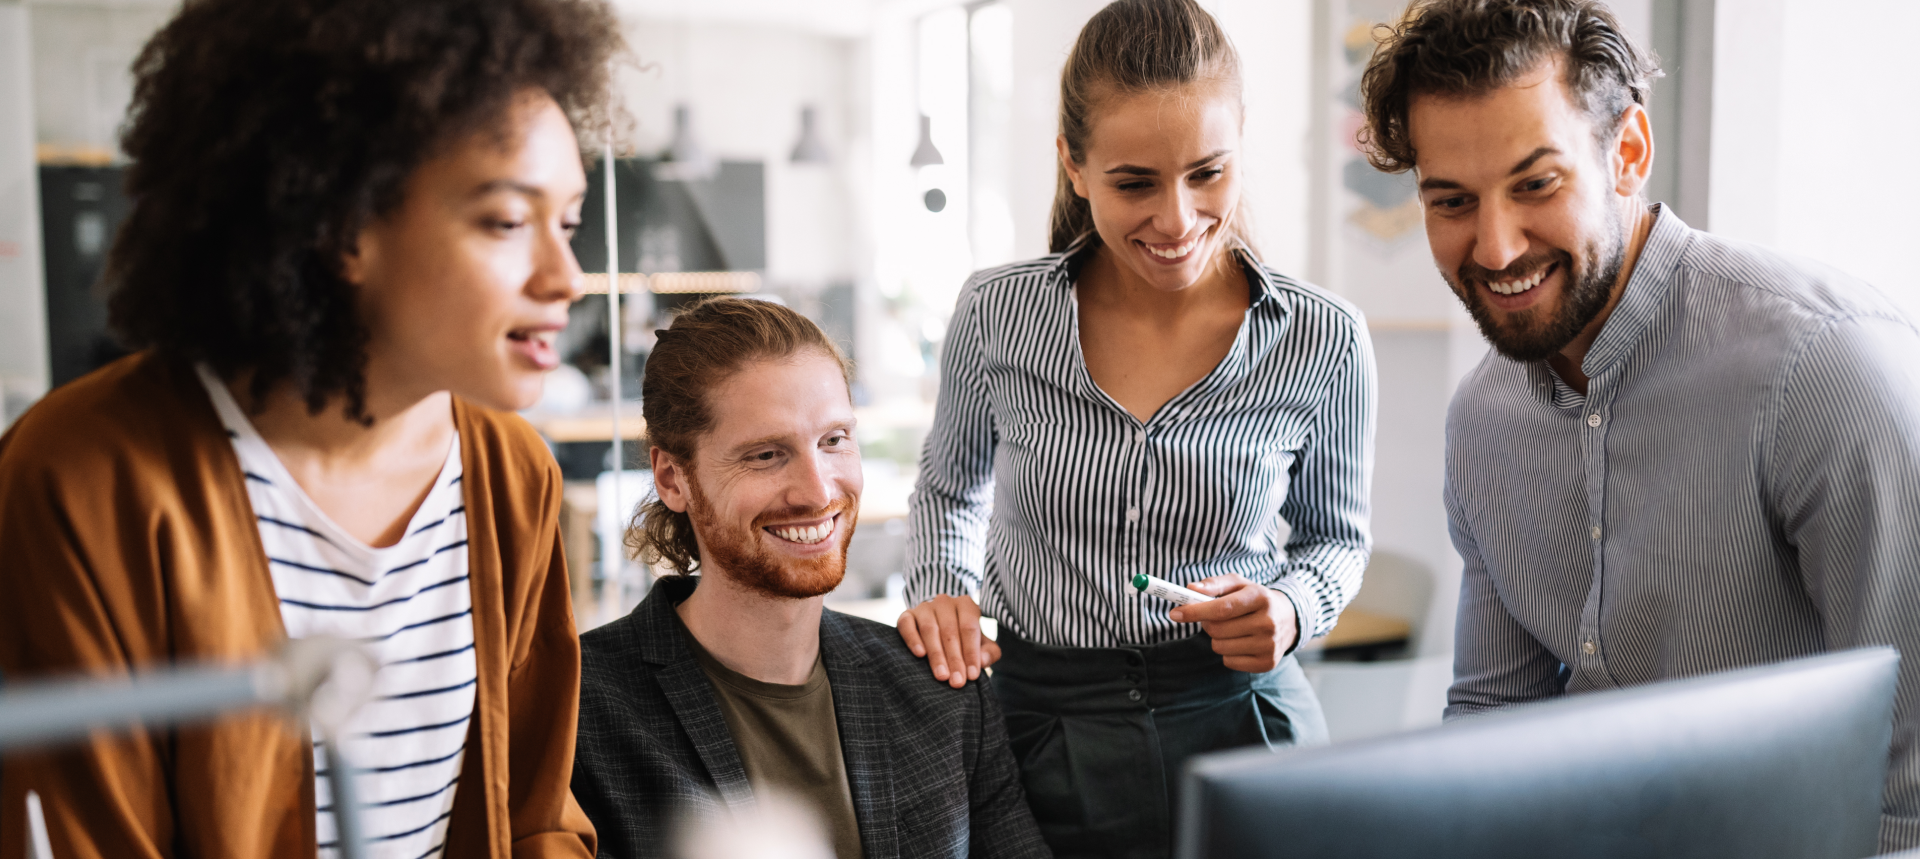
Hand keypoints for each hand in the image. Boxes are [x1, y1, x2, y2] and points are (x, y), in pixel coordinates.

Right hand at [898, 594, 1002, 687]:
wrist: (938, 628)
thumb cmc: (963, 639)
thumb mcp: (981, 644)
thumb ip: (989, 652)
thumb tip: (983, 661)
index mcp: (966, 605)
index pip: (969, 628)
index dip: (971, 652)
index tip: (972, 675)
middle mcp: (944, 602)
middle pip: (950, 631)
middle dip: (954, 659)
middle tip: (957, 681)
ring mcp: (924, 607)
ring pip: (929, 629)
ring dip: (936, 654)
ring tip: (942, 675)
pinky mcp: (906, 614)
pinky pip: (907, 625)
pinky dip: (913, 639)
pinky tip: (920, 654)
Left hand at [1168, 574, 1298, 672]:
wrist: (1288, 619)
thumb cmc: (1254, 599)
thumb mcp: (1238, 584)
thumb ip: (1214, 584)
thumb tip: (1190, 588)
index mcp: (1260, 597)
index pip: (1222, 608)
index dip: (1195, 611)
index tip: (1174, 613)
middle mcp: (1268, 622)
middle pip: (1217, 630)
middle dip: (1207, 623)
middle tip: (1215, 618)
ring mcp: (1270, 645)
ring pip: (1220, 647)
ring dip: (1217, 638)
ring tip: (1231, 629)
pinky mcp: (1267, 663)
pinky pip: (1229, 662)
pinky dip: (1228, 652)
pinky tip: (1240, 642)